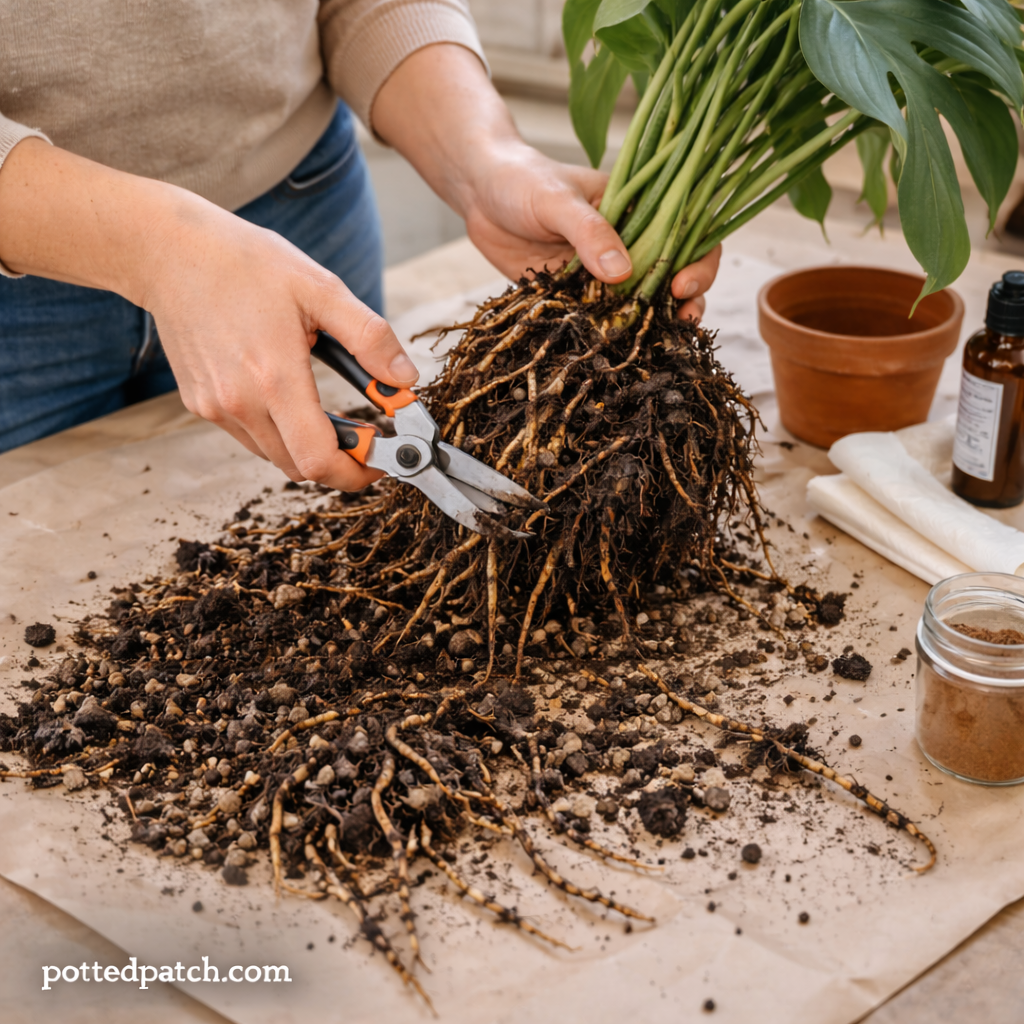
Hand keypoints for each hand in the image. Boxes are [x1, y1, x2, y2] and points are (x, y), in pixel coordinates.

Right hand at [0, 139, 416, 491]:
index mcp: (274, 377)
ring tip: (335, 420)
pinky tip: (291, 400)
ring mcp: (215, 407)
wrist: (168, 251)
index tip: (381, 462)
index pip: (319, 460)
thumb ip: (370, 338)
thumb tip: (406, 380)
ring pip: (275, 457)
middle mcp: (239, 402)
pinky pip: (250, 438)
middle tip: (367, 441)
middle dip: (340, 464)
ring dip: (309, 449)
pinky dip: (280, 434)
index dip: (357, 473)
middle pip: (300, 468)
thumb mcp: (321, 289)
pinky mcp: (200, 403)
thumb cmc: (244, 262)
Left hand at [374, 45, 720, 311]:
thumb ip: (589, 232)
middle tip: (684, 318)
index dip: (697, 260)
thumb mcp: (556, 199)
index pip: (688, 232)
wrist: (479, 192)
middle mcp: (629, 241)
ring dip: (655, 323)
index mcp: (638, 208)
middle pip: (675, 273)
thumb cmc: (521, 180)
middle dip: (688, 299)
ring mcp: (605, 271)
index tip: (681, 283)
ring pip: (643, 301)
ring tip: (662, 342)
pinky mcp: (578, 293)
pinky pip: (603, 317)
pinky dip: (613, 334)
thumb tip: (622, 272)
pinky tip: (619, 351)